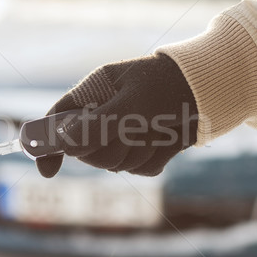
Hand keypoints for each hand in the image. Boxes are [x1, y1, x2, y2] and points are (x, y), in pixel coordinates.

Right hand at [36, 53, 197, 177]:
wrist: (209, 92)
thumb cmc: (168, 85)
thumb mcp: (132, 102)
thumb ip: (98, 124)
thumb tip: (65, 145)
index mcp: (92, 94)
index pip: (57, 121)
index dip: (47, 145)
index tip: (48, 170)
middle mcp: (103, 115)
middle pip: (85, 151)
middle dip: (108, 147)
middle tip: (131, 129)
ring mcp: (122, 135)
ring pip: (113, 164)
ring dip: (136, 150)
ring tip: (155, 127)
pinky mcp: (143, 150)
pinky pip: (139, 168)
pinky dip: (154, 156)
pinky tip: (167, 138)